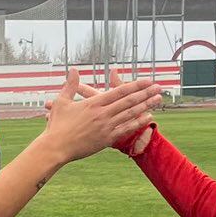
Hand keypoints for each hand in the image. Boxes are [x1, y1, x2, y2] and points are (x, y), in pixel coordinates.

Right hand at [40, 69, 159, 163]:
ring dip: (146, 105)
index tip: (147, 81)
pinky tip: (149, 117)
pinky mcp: (106, 139)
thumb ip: (70, 85)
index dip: (135, 85)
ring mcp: (106, 126)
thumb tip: (72, 69)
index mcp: (93, 103)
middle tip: (159, 87)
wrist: (55, 147)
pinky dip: (138, 122)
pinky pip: (126, 129)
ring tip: (158, 99)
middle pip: (129, 101)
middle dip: (146, 93)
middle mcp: (102, 114)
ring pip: (131, 114)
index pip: (119, 91)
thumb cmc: (57, 125)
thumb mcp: (62, 101)